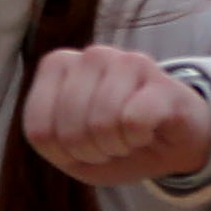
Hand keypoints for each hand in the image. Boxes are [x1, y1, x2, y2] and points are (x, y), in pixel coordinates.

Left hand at [22, 43, 210, 187]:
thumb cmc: (113, 142)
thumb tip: (52, 129)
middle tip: (109, 146)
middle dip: (91, 153)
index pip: (38, 130)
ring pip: (102, 123)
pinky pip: (134, 121)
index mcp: (57, 67)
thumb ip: (47, 140)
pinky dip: (138, 139)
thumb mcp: (69, 153)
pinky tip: (147, 131)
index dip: (61, 155)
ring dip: (116, 147)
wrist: (171, 141)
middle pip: (69, 130)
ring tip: (127, 137)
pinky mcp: (161, 80)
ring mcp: (127, 61)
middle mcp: (90, 55)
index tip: (81, 148)